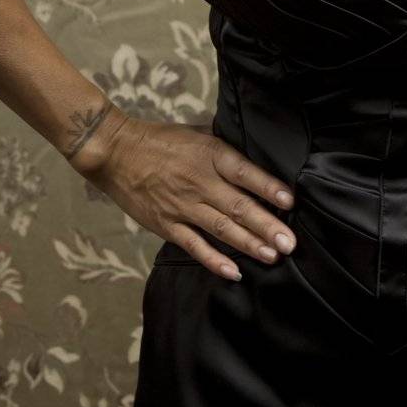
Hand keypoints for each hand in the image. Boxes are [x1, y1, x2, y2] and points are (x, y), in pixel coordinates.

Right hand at [80, 117, 295, 281]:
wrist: (116, 152)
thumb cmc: (160, 140)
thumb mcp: (198, 134)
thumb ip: (224, 149)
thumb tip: (256, 157)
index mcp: (210, 155)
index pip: (245, 173)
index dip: (268, 188)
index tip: (290, 202)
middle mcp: (199, 182)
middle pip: (239, 207)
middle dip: (267, 226)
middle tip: (290, 243)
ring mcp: (183, 206)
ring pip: (222, 229)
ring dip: (249, 244)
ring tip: (273, 256)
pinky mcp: (167, 224)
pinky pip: (194, 246)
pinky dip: (214, 260)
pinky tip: (234, 272)